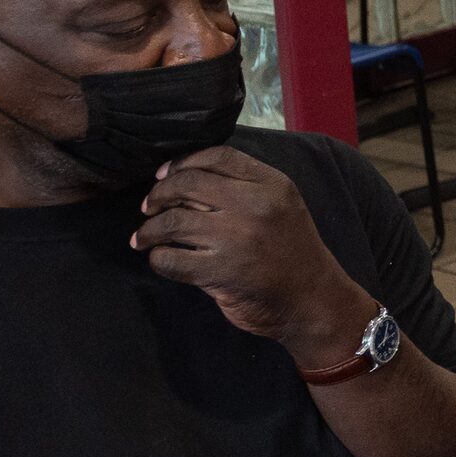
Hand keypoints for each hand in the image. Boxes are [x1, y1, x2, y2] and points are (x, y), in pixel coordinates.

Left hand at [132, 144, 375, 371]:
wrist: (312, 300)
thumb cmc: (291, 250)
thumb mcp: (282, 206)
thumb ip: (244, 187)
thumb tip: (182, 179)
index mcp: (272, 185)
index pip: (217, 156)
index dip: (182, 162)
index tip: (163, 175)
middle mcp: (255, 206)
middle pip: (188, 184)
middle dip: (158, 194)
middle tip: (149, 208)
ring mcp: (237, 238)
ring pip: (172, 221)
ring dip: (149, 230)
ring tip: (144, 237)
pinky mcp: (220, 272)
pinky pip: (170, 259)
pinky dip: (157, 258)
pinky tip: (161, 259)